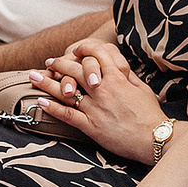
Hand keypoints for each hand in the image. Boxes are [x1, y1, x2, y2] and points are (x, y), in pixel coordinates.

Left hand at [30, 42, 172, 162]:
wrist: (154, 137)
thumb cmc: (151, 114)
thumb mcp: (142, 89)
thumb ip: (128, 77)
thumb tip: (119, 68)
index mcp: (117, 78)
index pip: (95, 54)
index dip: (83, 48)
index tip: (74, 49)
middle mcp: (103, 90)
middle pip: (74, 70)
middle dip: (59, 64)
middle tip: (49, 62)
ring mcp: (95, 108)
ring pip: (65, 91)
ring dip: (47, 83)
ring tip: (33, 77)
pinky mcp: (91, 126)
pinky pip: (67, 114)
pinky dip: (52, 108)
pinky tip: (41, 102)